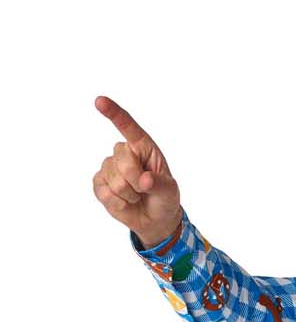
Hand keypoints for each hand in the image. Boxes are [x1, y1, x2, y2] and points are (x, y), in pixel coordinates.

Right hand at [92, 95, 182, 248]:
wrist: (155, 220)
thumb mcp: (169, 191)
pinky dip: (119, 204)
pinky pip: (105, 193)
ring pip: (114, 181)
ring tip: (137, 196)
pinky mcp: (100, 184)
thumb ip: (159, 184)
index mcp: (142, 146)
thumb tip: (144, 180)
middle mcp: (124, 153)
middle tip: (145, 189)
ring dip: (130, 195)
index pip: (127, 126)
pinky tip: (125, 203)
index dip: (114, 113)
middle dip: (136, 181)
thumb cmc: (164, 198)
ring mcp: (109, 168)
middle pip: (123, 161)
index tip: (100, 101)